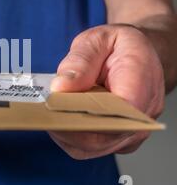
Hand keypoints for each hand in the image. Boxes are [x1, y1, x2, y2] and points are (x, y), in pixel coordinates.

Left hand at [49, 24, 164, 159]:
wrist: (136, 55)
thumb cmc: (119, 46)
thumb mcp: (99, 39)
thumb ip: (81, 60)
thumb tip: (61, 86)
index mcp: (141, 83)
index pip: (119, 113)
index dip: (86, 117)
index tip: (59, 109)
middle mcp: (141, 115)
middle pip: (101, 137)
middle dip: (67, 127)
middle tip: (44, 111)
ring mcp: (129, 132)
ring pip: (91, 145)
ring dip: (65, 131)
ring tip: (47, 112)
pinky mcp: (115, 139)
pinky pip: (88, 145)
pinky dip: (68, 134)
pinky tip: (57, 117)